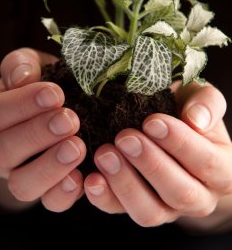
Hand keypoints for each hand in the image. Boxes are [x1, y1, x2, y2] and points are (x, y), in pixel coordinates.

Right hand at [0, 48, 85, 211]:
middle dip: (38, 135)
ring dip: (51, 167)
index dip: (22, 105)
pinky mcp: (46, 192)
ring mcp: (20, 176)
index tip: (55, 94)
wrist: (52, 113)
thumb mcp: (29, 67)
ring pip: (23, 185)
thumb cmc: (38, 86)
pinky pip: (50, 203)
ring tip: (77, 147)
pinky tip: (82, 176)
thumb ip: (20, 65)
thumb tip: (22, 77)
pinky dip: (65, 194)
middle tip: (70, 120)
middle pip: (5, 151)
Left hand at [84, 81, 230, 227]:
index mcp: (222, 170)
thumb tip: (196, 119)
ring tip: (105, 155)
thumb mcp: (202, 99)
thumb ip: (207, 103)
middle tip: (125, 138)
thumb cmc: (188, 112)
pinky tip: (91, 178)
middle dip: (150, 164)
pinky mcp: (139, 207)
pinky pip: (120, 212)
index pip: (206, 163)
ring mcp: (168, 208)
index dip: (179, 143)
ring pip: (149, 211)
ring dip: (125, 183)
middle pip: (179, 192)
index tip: (152, 122)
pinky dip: (104, 197)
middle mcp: (199, 196)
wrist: (173, 130)